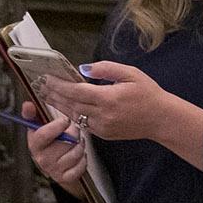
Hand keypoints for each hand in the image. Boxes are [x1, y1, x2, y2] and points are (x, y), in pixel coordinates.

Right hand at [22, 101, 86, 196]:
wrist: (56, 167)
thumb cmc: (49, 143)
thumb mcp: (39, 128)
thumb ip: (33, 115)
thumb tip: (27, 104)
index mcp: (34, 144)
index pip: (43, 134)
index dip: (57, 125)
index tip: (65, 120)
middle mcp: (41, 158)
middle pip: (67, 141)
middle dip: (75, 134)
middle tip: (74, 133)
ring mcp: (53, 169)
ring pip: (76, 152)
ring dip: (80, 147)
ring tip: (76, 145)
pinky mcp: (64, 178)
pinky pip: (81, 166)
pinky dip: (83, 160)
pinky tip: (79, 157)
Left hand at [43, 60, 183, 142]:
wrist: (161, 119)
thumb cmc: (149, 94)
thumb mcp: (131, 74)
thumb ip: (106, 69)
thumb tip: (83, 69)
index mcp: (108, 98)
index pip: (75, 91)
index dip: (58, 84)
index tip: (46, 78)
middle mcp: (103, 115)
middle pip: (71, 104)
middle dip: (54, 94)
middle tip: (41, 86)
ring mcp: (102, 127)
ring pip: (74, 115)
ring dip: (60, 105)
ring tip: (49, 96)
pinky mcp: (104, 134)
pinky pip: (84, 123)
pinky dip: (74, 114)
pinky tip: (67, 107)